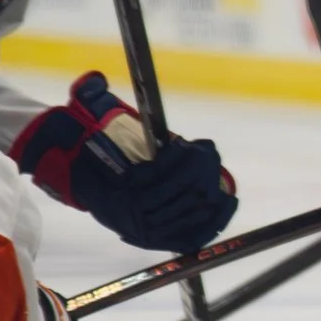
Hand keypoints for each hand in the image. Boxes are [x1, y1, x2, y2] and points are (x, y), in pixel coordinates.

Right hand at [13, 73, 237, 251]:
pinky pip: (194, 236)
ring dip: (209, 185)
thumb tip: (95, 79)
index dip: (178, 160)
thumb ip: (91, 102)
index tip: (190, 143)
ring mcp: (148, 232)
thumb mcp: (91, 130)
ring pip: (192, 211)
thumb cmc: (100, 158)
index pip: (154, 177)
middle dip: (199, 169)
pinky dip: (216, 219)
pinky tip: (229, 200)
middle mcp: (132, 217)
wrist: (93, 193)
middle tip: (207, 151)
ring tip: (213, 166)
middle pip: (180, 194)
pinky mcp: (162, 241)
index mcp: (117, 192)